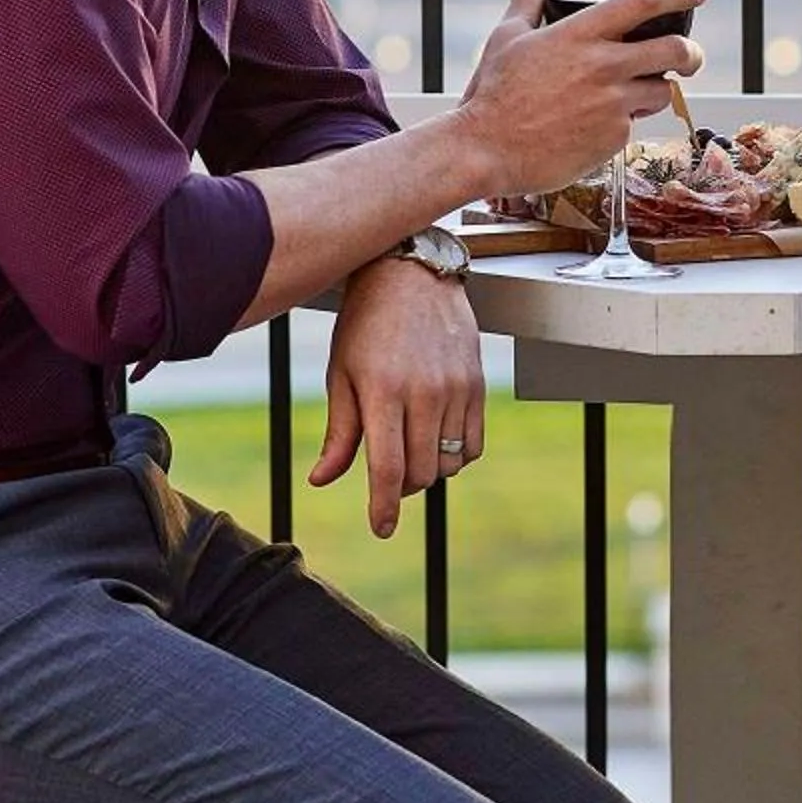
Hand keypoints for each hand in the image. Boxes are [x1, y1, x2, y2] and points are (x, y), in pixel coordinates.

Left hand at [310, 255, 485, 538]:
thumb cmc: (366, 324)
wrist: (412, 274)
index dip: (384, 506)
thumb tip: (323, 480)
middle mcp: (426, 392)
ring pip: (450, 462)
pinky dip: (456, 454)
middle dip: (402, 486)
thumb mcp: (342, 374)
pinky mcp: (478, 385)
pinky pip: (474, 445)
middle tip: (388, 473)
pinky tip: (437, 437)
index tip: (381, 528)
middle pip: (421, 472)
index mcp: (384, 391)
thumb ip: (339, 433)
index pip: (388, 467)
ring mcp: (458, 389)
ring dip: (429, 470)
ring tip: (411, 447)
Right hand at [451, 0, 706, 196]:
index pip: (644, 1)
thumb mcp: (507, 37)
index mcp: (580, 34)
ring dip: (656, 90)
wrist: (484, 150)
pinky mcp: (613, 138)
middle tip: (691, 56)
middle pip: (675, 49)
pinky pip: (635, 125)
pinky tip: (597, 124)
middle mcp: (603, 66)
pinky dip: (625, 122)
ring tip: (636, 94)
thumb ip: (528, 0)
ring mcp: (612, 104)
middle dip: (692, 52)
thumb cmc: (492, 94)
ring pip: (662, 90)